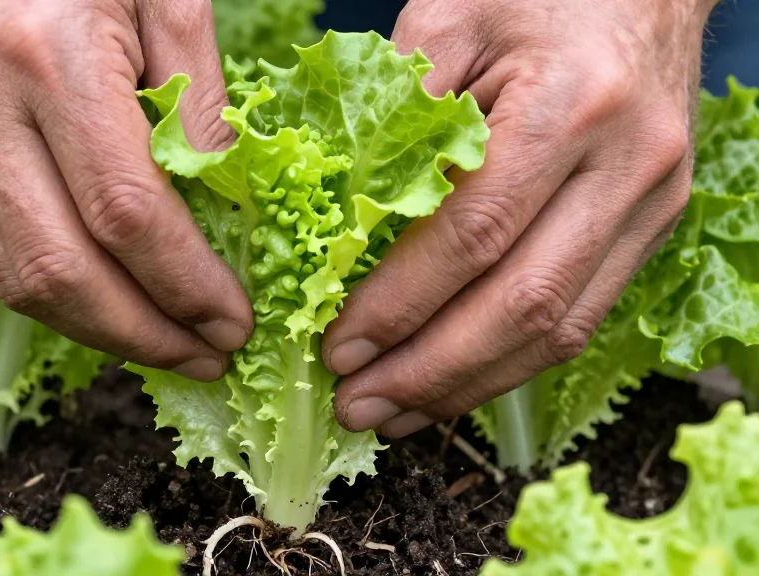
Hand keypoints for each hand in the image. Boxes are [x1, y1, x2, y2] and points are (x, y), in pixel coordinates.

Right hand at [0, 0, 253, 380]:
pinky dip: (59, 296)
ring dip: (101, 332)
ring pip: (19, 282)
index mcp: (49, 57)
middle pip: (64, 272)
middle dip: (145, 335)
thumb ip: (200, 100)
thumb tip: (228, 210)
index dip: (186, 284)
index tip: (234, 319)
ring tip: (168, 346)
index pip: (127, 214)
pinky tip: (112, 303)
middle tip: (208, 356)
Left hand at [325, 0, 716, 435]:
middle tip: (358, 405)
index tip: (340, 347)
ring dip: (469, 385)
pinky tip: (454, 383)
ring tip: (396, 414)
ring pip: (560, 329)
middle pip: (523, 303)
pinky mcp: (651, 228)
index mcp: (570, 104)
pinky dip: (510, 364)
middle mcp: (626, 165)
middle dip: (430, 369)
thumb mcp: (449, 22)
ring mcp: (651, 204)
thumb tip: (334, 223)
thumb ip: (394, 113)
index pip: (473, 234)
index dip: (401, 304)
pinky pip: (582, 318)